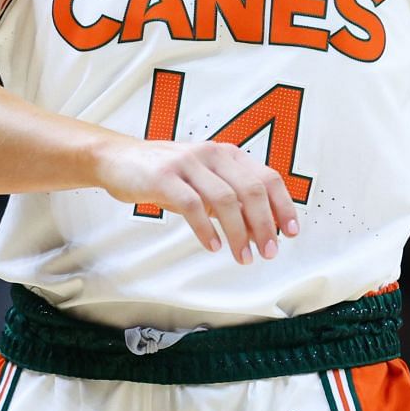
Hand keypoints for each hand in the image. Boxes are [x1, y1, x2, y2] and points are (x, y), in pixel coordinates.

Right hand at [97, 138, 298, 263]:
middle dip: (264, 225)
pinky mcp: (164, 176)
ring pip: (225, 199)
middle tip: (268, 252)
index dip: (283, 205)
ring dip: (239, 232)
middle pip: (251, 190)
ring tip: (243, 256)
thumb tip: (260, 227)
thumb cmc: (167, 174)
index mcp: (228, 154)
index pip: (267, 178)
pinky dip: (207, 229)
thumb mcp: (204, 179)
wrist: (119, 159)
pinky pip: (193, 205)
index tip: (291, 232)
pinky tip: (213, 245)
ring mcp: (188, 163)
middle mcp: (213, 154)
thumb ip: (230, 196)